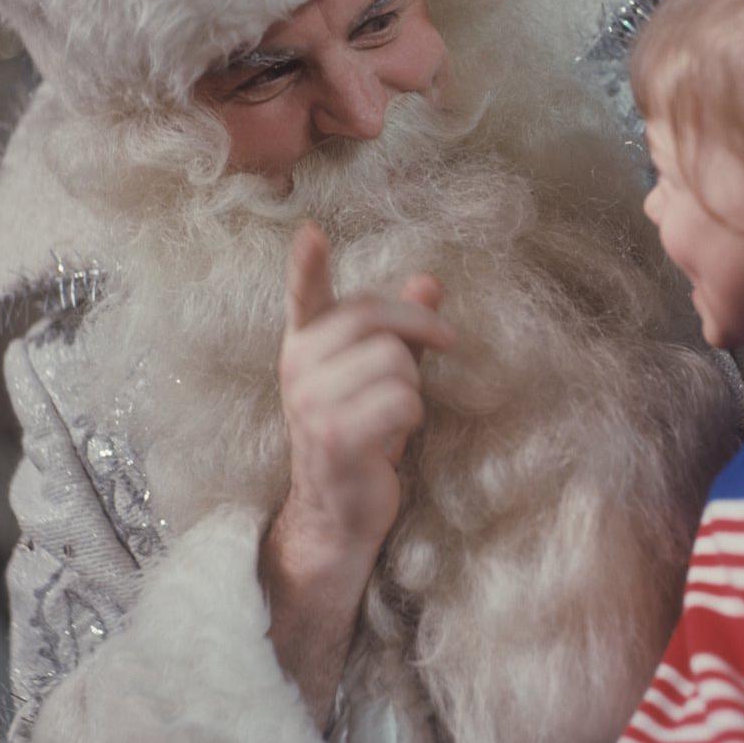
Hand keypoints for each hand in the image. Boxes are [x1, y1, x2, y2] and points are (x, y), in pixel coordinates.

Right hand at [275, 222, 453, 547]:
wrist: (337, 510)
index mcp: (305, 343)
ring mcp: (310, 403)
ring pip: (393, 360)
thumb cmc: (363, 429)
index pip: (304, 296)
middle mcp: (298, 367)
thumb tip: (429, 281)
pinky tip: (391, 438)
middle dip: (419, 327)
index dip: (308, 265)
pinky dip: (412, 416)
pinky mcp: (334, 436)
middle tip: (445, 340)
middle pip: (372, 315)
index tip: (310, 233)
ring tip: (393, 410)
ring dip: (412, 384)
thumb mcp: (380, 371)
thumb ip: (401, 326)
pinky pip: (400, 400)